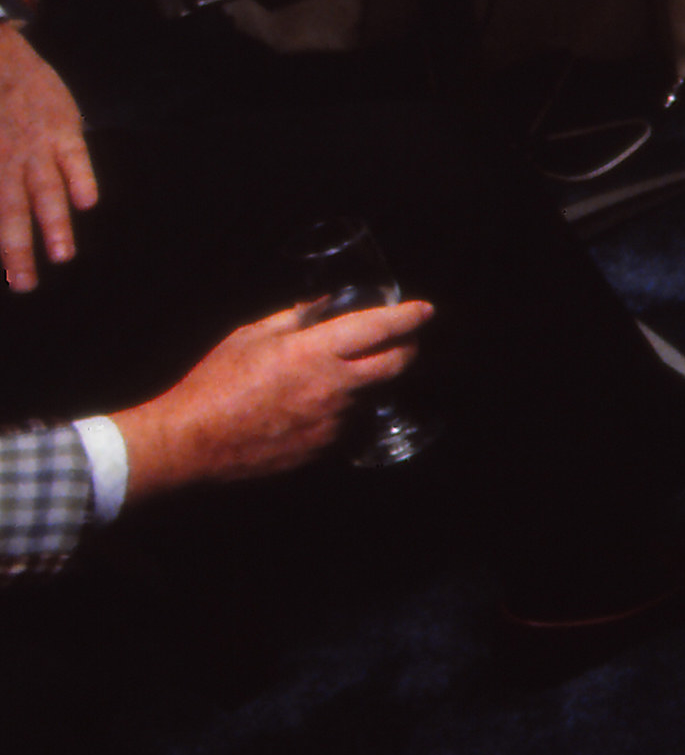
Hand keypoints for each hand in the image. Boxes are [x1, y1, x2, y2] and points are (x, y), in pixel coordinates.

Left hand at [0, 23, 96, 292]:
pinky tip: (87, 202)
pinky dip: (81, 178)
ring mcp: (36, 144)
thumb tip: (2, 207)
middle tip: (25, 284)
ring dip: (53, 223)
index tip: (8, 277)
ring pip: (45, 190)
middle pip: (11, 211)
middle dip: (17, 250)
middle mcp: (7, 159)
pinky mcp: (63, 127)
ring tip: (62, 255)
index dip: (0, 244)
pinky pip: (75, 157)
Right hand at [109, 298, 432, 498]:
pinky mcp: (323, 448)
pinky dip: (345, 409)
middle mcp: (334, 387)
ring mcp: (332, 421)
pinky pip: (348, 423)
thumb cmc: (213, 384)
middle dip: (408, 347)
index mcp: (316, 352)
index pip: (380, 328)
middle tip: (404, 339)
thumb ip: (292, 319)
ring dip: (370, 381)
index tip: (424, 310)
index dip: (409, 316)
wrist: (189, 443)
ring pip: (372, 395)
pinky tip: (319, 404)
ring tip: (344, 372)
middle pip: (397, 364)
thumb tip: (321, 305)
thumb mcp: (250, 337)